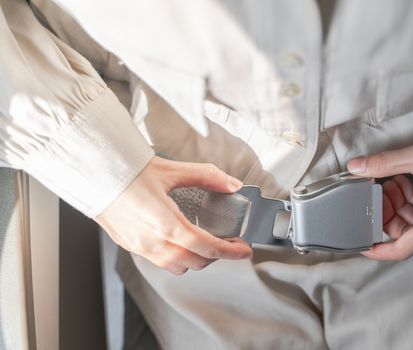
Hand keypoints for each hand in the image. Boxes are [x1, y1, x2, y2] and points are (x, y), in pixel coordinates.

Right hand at [95, 156, 252, 274]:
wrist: (94, 173)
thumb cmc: (128, 171)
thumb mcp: (173, 170)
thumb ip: (207, 176)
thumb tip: (232, 184)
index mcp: (166, 223)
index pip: (206, 247)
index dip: (229, 251)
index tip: (243, 250)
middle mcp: (152, 241)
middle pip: (196, 262)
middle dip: (216, 255)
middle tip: (228, 243)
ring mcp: (140, 247)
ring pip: (177, 267)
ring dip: (196, 260)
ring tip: (205, 244)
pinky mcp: (130, 246)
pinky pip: (160, 262)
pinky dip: (176, 258)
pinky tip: (180, 242)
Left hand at [347, 133, 412, 259]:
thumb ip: (385, 163)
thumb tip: (357, 166)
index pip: (399, 250)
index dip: (377, 249)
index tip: (362, 243)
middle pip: (408, 233)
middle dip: (389, 215)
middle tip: (379, 193)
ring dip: (404, 205)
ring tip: (394, 181)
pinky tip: (412, 180)